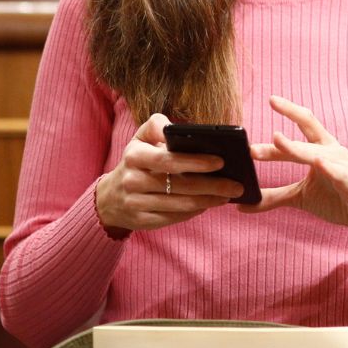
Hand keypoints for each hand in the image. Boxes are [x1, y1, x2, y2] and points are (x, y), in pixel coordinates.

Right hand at [94, 113, 244, 231]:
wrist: (110, 197)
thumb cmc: (137, 161)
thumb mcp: (140, 138)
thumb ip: (157, 126)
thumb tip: (176, 128)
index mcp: (134, 156)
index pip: (168, 159)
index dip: (195, 162)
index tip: (221, 161)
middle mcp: (132, 180)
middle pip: (179, 185)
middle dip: (212, 185)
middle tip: (237, 185)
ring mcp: (135, 203)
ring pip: (180, 204)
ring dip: (208, 200)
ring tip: (229, 194)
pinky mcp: (141, 222)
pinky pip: (174, 218)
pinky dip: (195, 212)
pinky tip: (209, 204)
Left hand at [243, 96, 347, 243]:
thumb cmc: (338, 199)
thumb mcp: (301, 197)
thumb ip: (274, 196)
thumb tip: (243, 203)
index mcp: (321, 149)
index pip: (304, 123)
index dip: (289, 110)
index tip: (271, 100)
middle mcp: (332, 151)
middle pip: (309, 130)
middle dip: (287, 124)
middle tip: (261, 126)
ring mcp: (344, 166)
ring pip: (317, 153)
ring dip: (295, 148)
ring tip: (276, 140)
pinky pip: (340, 174)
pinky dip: (330, 169)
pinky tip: (319, 164)